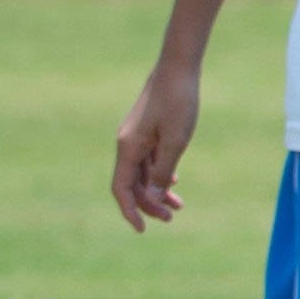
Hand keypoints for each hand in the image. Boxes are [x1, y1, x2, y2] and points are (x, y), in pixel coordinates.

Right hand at [113, 56, 202, 231]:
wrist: (178, 69)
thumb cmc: (178, 102)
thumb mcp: (176, 141)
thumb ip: (163, 170)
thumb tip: (153, 197)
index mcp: (128, 148)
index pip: (121, 188)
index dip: (130, 210)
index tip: (142, 229)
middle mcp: (127, 144)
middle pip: (132, 184)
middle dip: (149, 203)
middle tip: (171, 218)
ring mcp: (136, 137)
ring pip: (142, 172)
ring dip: (157, 191)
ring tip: (177, 207)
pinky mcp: (147, 131)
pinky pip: (148, 160)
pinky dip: (159, 173)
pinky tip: (174, 181)